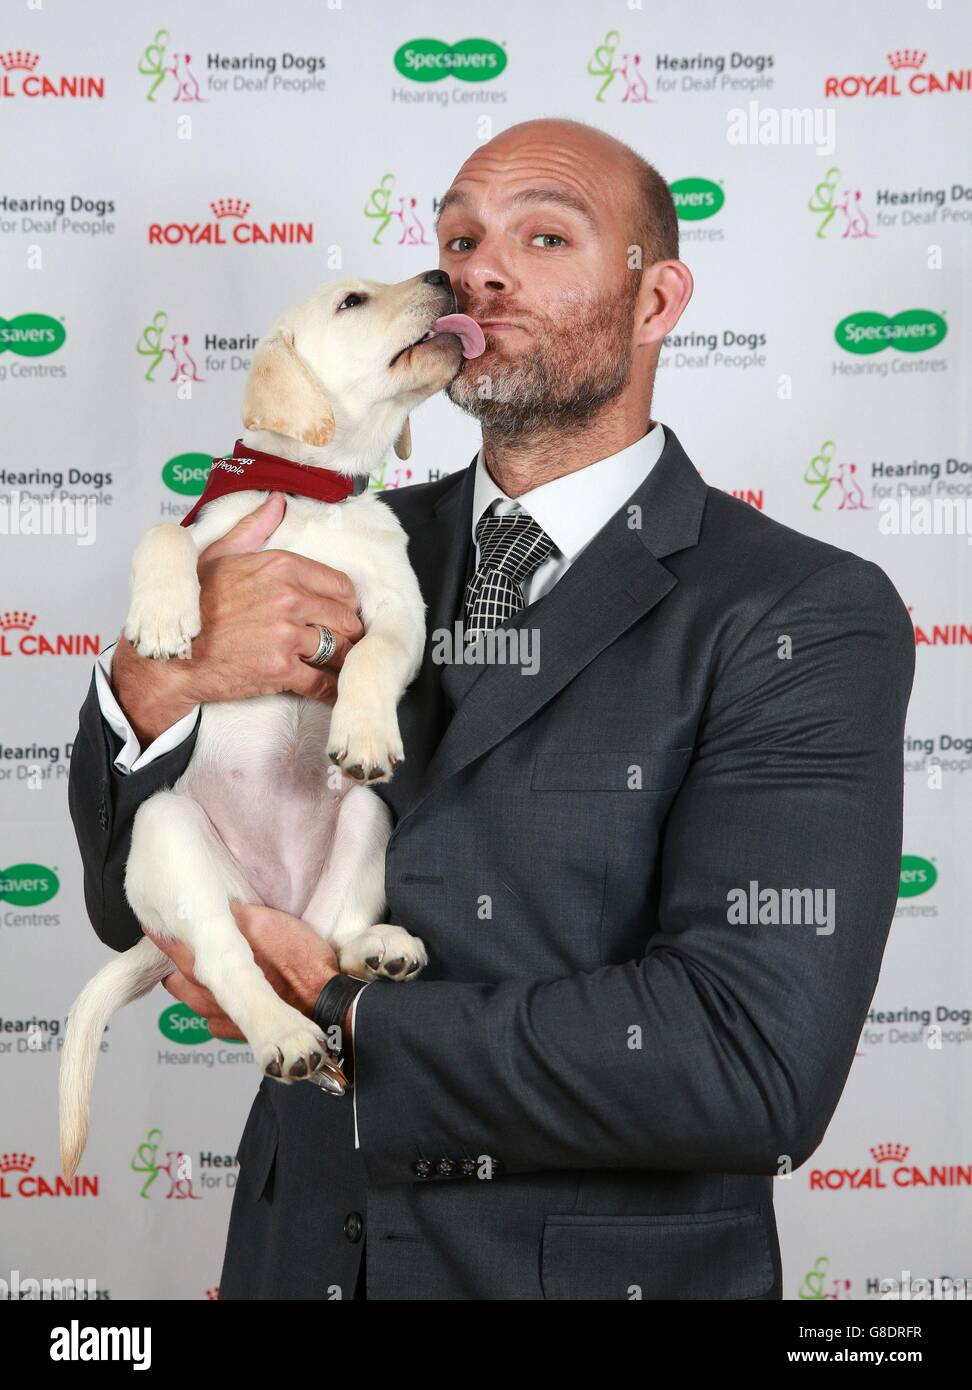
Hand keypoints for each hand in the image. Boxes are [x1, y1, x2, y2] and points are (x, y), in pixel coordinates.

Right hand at [112, 493, 365, 743]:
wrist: (168, 655)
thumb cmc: (190, 605)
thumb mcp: (218, 555)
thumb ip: (253, 529)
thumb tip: (278, 502)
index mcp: (280, 567)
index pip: (340, 586)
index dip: (344, 603)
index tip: (339, 613)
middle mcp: (288, 598)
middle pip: (346, 618)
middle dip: (347, 633)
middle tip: (342, 642)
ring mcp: (286, 635)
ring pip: (340, 649)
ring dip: (342, 660)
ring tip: (338, 665)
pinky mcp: (280, 670)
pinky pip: (322, 682)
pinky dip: (329, 689)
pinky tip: (330, 689)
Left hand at [145, 903, 340, 1041]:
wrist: (328, 1006)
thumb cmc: (301, 964)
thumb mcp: (267, 923)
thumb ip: (234, 917)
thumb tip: (213, 908)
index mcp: (208, 968)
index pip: (171, 948)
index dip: (162, 934)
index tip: (155, 921)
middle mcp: (206, 998)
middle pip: (175, 976)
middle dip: (174, 959)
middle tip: (177, 942)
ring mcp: (220, 1018)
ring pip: (191, 997)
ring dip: (192, 981)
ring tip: (201, 965)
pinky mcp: (236, 1031)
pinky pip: (212, 1013)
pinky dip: (214, 999)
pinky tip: (227, 990)